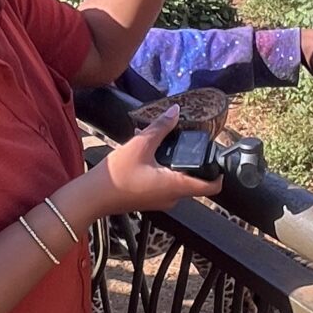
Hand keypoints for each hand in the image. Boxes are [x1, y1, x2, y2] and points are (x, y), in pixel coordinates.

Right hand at [86, 106, 221, 215]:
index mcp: (176, 186)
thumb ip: (160, 127)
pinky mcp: (150, 199)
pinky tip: (145, 150)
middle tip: (184, 141)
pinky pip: (164, 182)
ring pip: (177, 178)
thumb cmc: (117, 175)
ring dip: (172, 160)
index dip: (219, 173)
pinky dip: (161, 167)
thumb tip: (175, 111)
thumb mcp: (140, 145)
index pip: (212, 187)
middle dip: (190, 159)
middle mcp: (173, 197)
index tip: (217, 158)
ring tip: (157, 141)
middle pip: (194, 179)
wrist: (93, 197)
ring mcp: (161, 200)